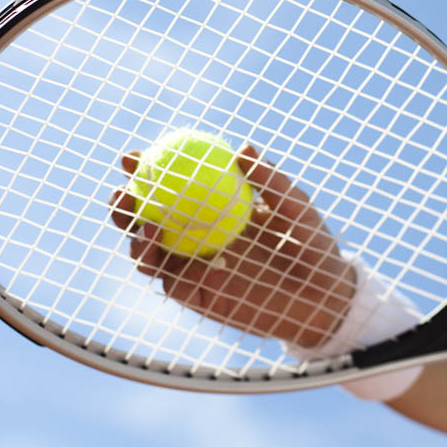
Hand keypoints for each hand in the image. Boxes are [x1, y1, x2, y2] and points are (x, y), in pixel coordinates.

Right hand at [108, 144, 355, 348]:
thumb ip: (270, 181)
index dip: (144, 170)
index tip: (132, 157)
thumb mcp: (295, 206)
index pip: (169, 185)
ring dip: (136, 239)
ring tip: (146, 225)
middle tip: (123, 192)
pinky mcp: (198, 298)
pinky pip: (176, 283)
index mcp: (209, 207)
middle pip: (144, 220)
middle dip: (123, 205)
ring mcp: (192, 267)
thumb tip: (243, 148)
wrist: (323, 294)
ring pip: (148, 254)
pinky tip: (192, 254)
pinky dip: (175, 268)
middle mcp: (193, 236)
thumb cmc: (311, 243)